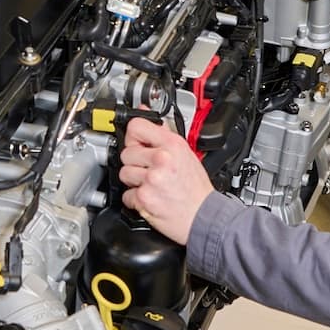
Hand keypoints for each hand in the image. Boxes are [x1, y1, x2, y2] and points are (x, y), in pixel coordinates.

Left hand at [119, 117, 213, 245]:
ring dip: (134, 181)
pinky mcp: (144, 197)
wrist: (204, 216)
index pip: (135, 127)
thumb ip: (163, 133)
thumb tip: (145, 113)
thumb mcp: (186, 153)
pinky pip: (126, 194)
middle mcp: (161, 159)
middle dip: (135, 162)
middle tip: (149, 170)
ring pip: (124, 173)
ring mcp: (151, 179)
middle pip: (127, 152)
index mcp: (172, 144)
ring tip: (151, 184)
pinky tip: (151, 196)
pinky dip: (136, 199)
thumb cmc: (196, 188)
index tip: (137, 142)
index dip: (134, 136)